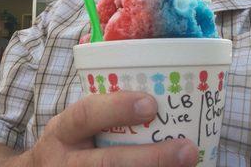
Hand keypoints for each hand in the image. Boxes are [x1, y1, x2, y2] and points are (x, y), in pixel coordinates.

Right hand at [28, 91, 197, 166]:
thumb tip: (154, 90)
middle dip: (149, 159)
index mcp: (63, 131)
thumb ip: (101, 109)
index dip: (117, 108)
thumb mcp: (72, 122)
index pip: (85, 115)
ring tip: (188, 164)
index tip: (150, 104)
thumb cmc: (69, 140)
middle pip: (106, 164)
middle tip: (187, 149)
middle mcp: (66, 162)